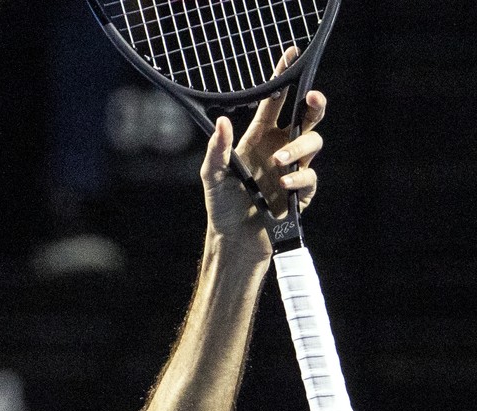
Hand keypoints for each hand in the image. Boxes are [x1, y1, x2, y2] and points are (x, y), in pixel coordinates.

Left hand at [202, 48, 325, 252]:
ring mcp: (293, 168)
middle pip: (306, 118)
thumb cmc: (221, 205)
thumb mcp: (212, 175)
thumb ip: (217, 149)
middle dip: (314, 105)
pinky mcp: (301, 191)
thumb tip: (222, 122)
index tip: (290, 56)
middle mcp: (279, 148)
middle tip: (312, 99)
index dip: (282, 79)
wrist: (235, 239)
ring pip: (312, 143)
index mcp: (259, 138)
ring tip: (278, 162)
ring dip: (298, 148)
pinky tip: (284, 184)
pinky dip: (299, 178)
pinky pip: (309, 176)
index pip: (275, 103)